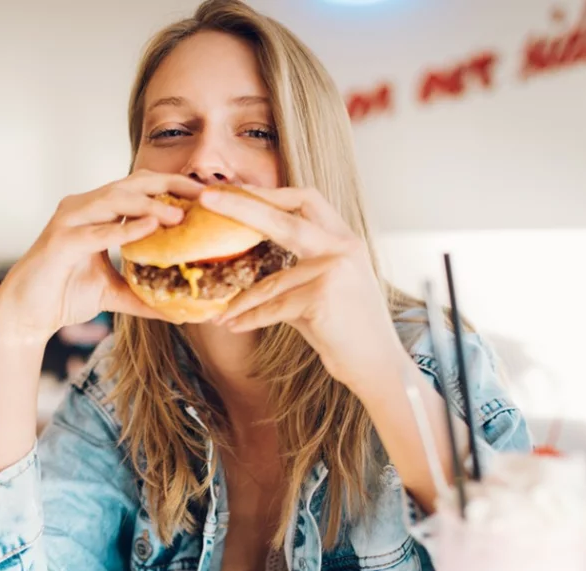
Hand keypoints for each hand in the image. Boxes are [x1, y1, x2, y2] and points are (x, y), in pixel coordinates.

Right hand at [0, 170, 202, 344]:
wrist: (26, 315)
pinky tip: (150, 229)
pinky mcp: (60, 241)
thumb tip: (182, 312)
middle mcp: (83, 208)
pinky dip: (124, 229)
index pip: (140, 188)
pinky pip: (97, 231)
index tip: (206, 195)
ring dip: (150, 205)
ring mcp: (69, 221)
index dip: (173, 186)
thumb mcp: (114, 294)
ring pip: (114, 200)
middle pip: (132, 184)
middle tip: (204, 193)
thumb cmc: (64, 295)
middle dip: (170, 185)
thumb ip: (145, 296)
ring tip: (180, 215)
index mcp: (97, 212)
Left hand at [199, 185, 403, 390]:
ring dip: (241, 301)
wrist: (378, 365)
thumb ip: (295, 268)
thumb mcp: (325, 288)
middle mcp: (342, 248)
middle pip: (283, 218)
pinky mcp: (322, 297)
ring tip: (219, 313)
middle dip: (241, 205)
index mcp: (344, 239)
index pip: (305, 200)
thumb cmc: (347, 330)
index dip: (269, 193)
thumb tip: (248, 261)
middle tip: (206, 198)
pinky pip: (273, 307)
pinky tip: (232, 326)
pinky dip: (250, 319)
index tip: (236, 190)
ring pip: (271, 281)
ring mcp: (334, 270)